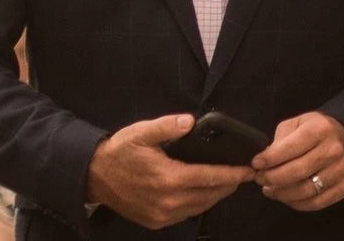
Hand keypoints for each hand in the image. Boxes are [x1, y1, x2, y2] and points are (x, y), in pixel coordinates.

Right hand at [86, 114, 255, 229]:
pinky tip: (205, 191)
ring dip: (217, 195)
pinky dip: (200, 203)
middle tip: (245, 173)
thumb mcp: (142, 132)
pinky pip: (187, 214)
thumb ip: (167, 126)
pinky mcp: (157, 221)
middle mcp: (168, 201)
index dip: (232, 173)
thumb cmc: (120, 151)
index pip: (210, 177)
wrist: (95, 176)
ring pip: (200, 206)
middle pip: (210, 195)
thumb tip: (190, 121)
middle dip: (229, 184)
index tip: (249, 169)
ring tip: (230, 181)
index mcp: (168, 178)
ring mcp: (163, 215)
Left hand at [252, 112, 343, 210]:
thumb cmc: (314, 129)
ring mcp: (340, 171)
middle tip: (259, 179)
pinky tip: (285, 198)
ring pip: (306, 190)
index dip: (270, 159)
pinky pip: (317, 203)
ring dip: (282, 193)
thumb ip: (280, 140)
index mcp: (319, 129)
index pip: (290, 148)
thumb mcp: (297, 124)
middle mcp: (332, 150)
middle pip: (297, 171)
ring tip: (269, 190)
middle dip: (273, 178)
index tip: (255, 164)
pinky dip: (297, 204)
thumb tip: (263, 160)